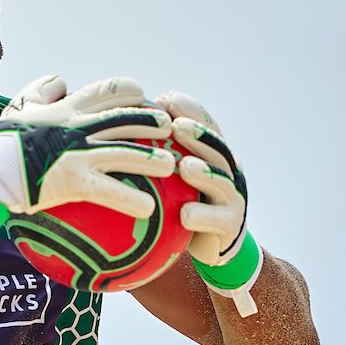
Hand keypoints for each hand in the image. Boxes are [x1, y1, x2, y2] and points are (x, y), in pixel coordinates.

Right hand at [0, 77, 176, 269]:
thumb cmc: (2, 143)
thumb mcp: (18, 106)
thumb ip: (43, 89)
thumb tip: (62, 81)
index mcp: (68, 108)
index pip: (108, 90)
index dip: (131, 91)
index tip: (144, 96)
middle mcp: (78, 127)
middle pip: (126, 118)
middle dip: (153, 120)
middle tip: (170, 127)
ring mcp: (79, 154)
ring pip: (126, 152)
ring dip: (153, 158)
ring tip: (172, 165)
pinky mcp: (75, 181)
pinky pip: (110, 190)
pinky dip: (131, 199)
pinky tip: (150, 209)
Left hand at [154, 91, 246, 267]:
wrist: (207, 245)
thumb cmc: (179, 205)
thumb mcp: (167, 178)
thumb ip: (152, 154)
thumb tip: (111, 128)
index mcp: (213, 155)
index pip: (206, 126)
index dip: (190, 111)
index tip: (167, 99)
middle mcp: (228, 171)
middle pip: (218, 148)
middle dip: (200, 134)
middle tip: (176, 126)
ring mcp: (233, 197)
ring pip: (222, 181)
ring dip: (205, 172)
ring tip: (184, 166)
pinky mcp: (232, 225)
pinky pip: (218, 220)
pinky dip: (202, 216)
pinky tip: (185, 216)